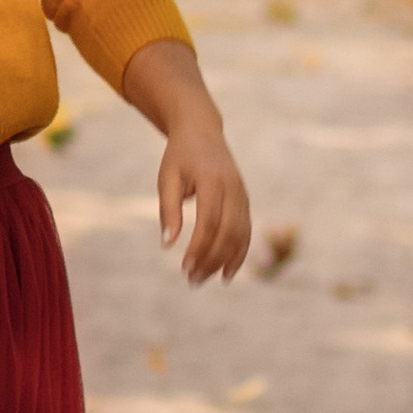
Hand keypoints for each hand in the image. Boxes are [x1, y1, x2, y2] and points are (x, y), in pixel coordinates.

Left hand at [119, 40, 252, 285]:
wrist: (202, 132)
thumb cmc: (180, 156)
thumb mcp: (167, 178)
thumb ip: (168, 210)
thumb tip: (168, 244)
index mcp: (213, 180)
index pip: (209, 221)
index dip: (199, 247)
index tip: (184, 267)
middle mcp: (233, 189)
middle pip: (228, 232)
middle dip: (211, 260)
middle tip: (191, 280)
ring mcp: (243, 195)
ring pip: (240, 235)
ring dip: (224, 261)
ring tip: (204, 279)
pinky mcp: (245, 202)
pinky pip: (246, 232)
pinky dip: (239, 254)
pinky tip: (226, 273)